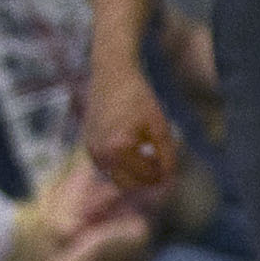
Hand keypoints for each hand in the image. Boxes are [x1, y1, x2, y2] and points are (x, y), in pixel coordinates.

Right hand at [82, 65, 179, 191]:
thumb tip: (170, 178)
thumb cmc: (139, 98)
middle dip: (147, 180)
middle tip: (163, 168)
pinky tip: (138, 151)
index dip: (163, 174)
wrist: (112, 75)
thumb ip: (167, 155)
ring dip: (135, 175)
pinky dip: (124, 167)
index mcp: (118, 148)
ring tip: (151, 157)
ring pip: (117, 179)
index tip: (172, 166)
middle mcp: (100, 152)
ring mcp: (91, 150)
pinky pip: (108, 167)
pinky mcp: (88, 145)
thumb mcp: (160, 127)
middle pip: (129, 185)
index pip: (146, 176)